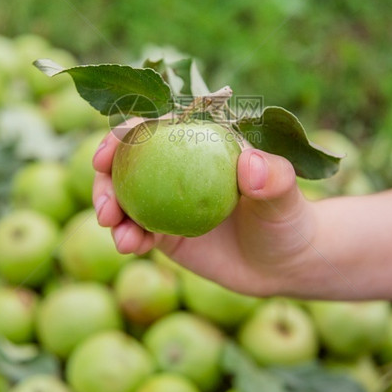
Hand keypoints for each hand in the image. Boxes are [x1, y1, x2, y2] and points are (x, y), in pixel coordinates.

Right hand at [91, 127, 319, 296]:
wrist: (283, 264)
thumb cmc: (287, 219)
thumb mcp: (286, 197)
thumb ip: (274, 178)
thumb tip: (250, 164)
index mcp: (197, 143)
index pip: (155, 128)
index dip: (125, 134)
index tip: (108, 152)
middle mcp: (175, 166)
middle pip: (127, 161)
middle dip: (104, 176)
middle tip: (105, 203)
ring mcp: (164, 199)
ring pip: (124, 196)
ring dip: (109, 209)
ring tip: (116, 231)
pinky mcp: (162, 232)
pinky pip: (137, 231)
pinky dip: (127, 236)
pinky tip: (128, 246)